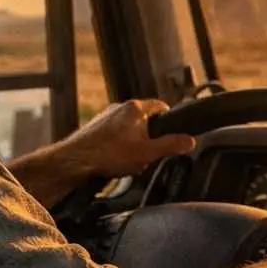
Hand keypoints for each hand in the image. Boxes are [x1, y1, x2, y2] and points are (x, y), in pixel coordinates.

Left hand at [56, 100, 196, 180]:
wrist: (76, 161)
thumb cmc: (110, 155)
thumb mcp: (148, 153)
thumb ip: (171, 145)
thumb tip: (190, 141)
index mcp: (135, 109)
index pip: (160, 106)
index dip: (168, 119)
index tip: (172, 130)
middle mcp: (119, 108)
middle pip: (144, 119)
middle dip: (149, 136)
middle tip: (150, 153)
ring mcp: (105, 117)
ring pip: (128, 128)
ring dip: (133, 142)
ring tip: (130, 161)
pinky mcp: (94, 128)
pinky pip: (114, 135)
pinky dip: (118, 145)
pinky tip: (115, 161)